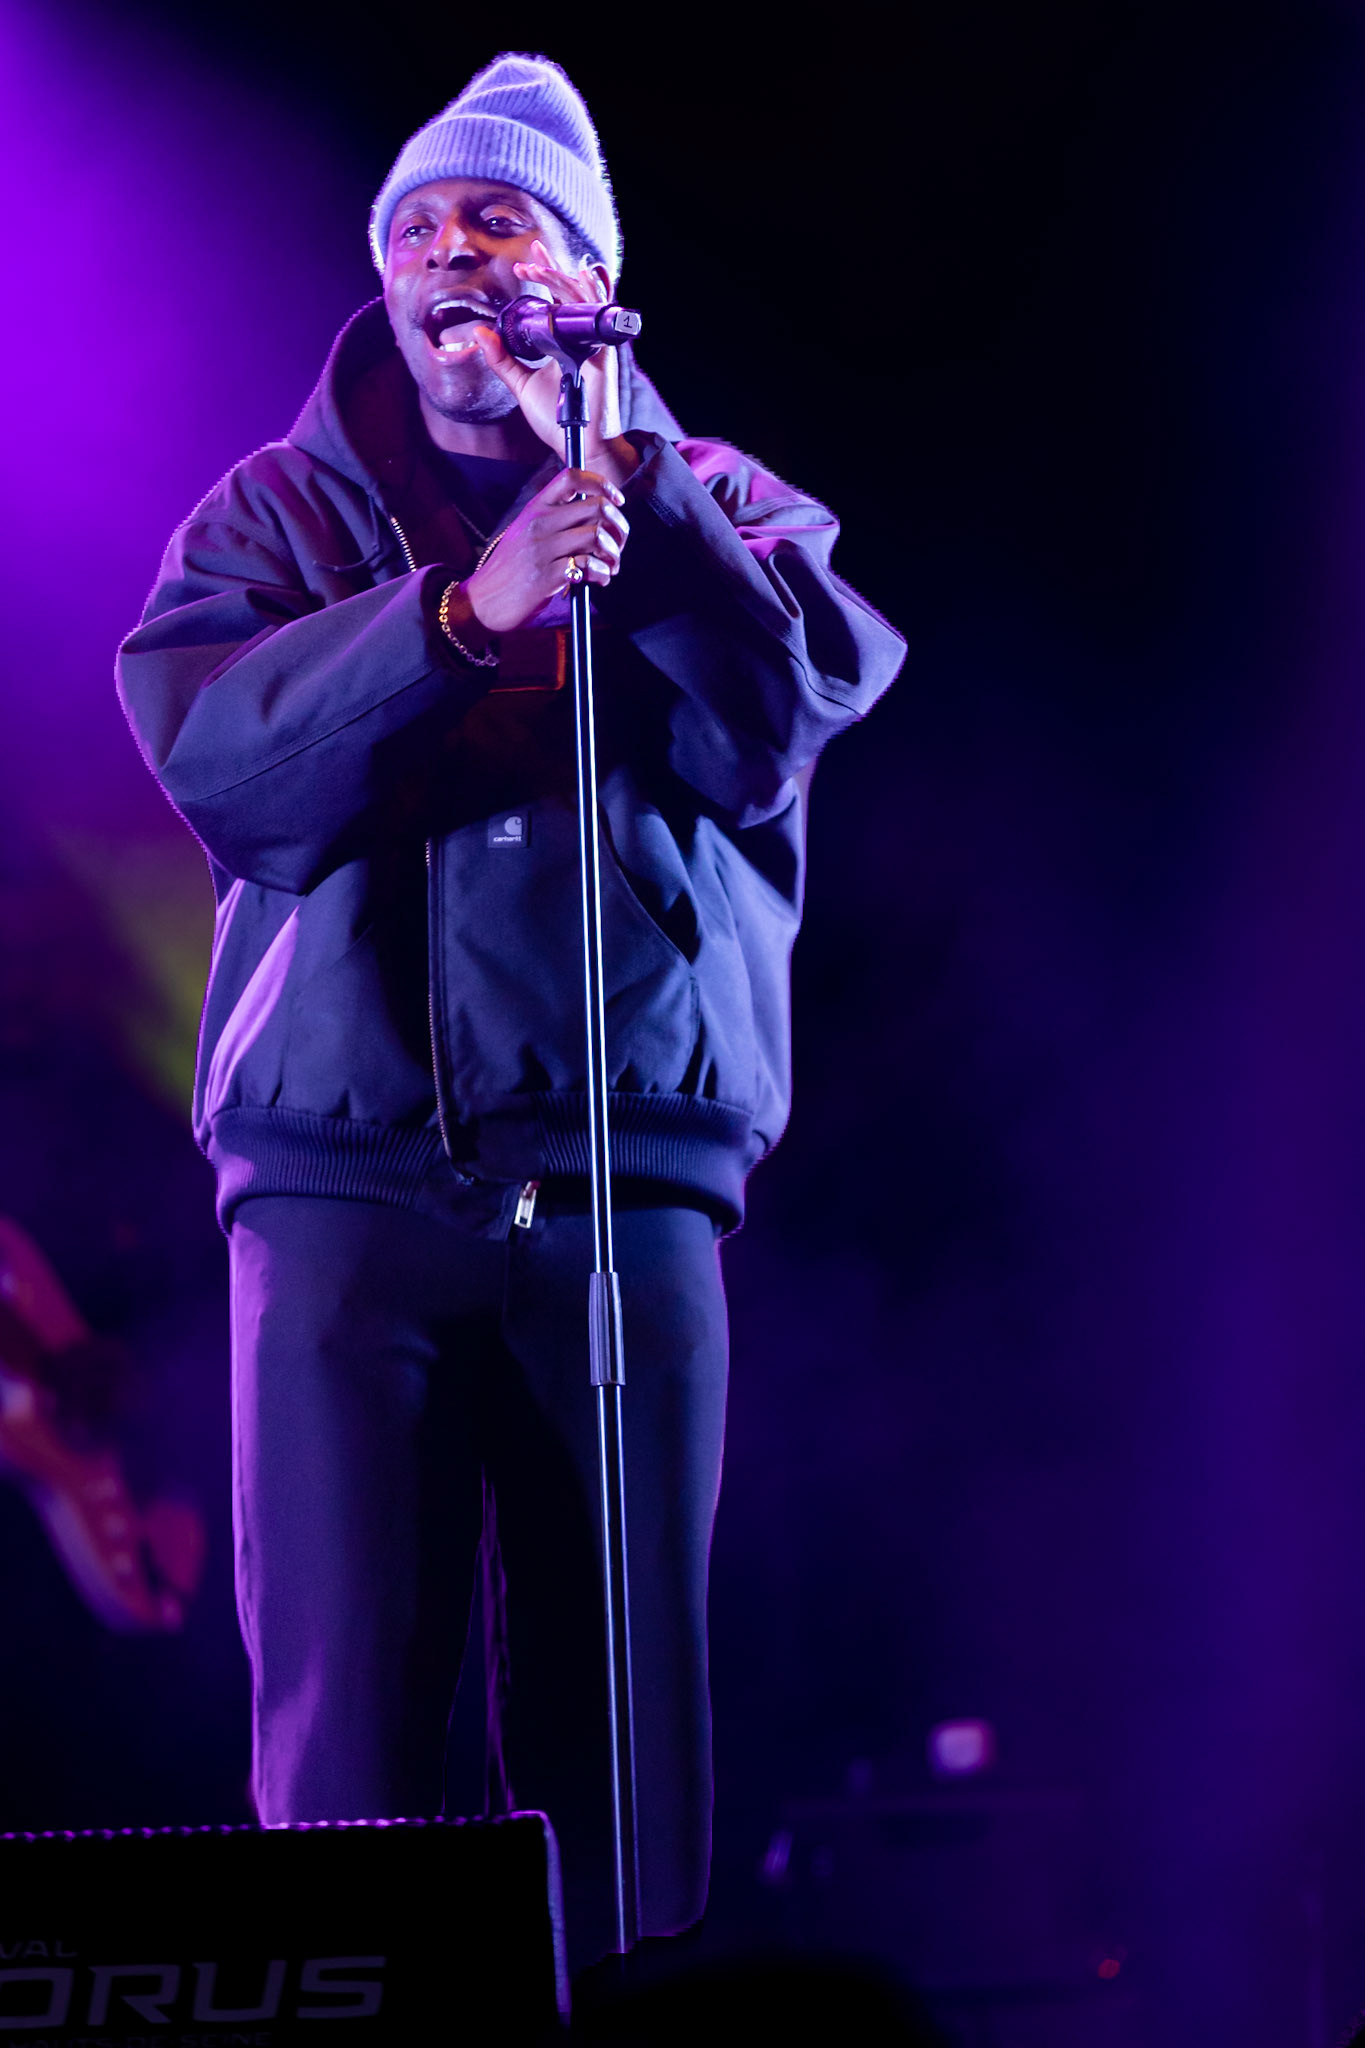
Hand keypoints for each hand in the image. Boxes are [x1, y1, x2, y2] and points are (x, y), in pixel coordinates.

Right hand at [463, 465, 628, 633]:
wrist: (482, 602)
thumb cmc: (511, 570)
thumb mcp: (526, 533)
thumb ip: (556, 521)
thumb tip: (598, 517)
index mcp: (535, 508)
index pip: (571, 477)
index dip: (602, 484)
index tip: (617, 500)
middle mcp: (539, 523)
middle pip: (596, 506)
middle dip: (619, 526)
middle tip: (618, 545)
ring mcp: (542, 549)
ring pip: (597, 535)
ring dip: (614, 554)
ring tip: (610, 567)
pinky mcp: (546, 576)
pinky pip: (589, 566)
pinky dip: (603, 573)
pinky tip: (599, 580)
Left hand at [470, 242, 640, 489]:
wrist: (580, 443)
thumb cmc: (557, 417)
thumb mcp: (521, 385)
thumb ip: (501, 360)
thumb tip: (479, 333)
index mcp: (566, 340)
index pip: (557, 299)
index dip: (546, 275)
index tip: (525, 262)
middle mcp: (582, 336)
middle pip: (570, 291)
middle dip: (551, 267)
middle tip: (530, 252)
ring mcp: (594, 342)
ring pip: (583, 296)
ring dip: (561, 278)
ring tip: (538, 266)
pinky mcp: (603, 351)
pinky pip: (599, 314)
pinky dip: (593, 292)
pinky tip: (583, 274)